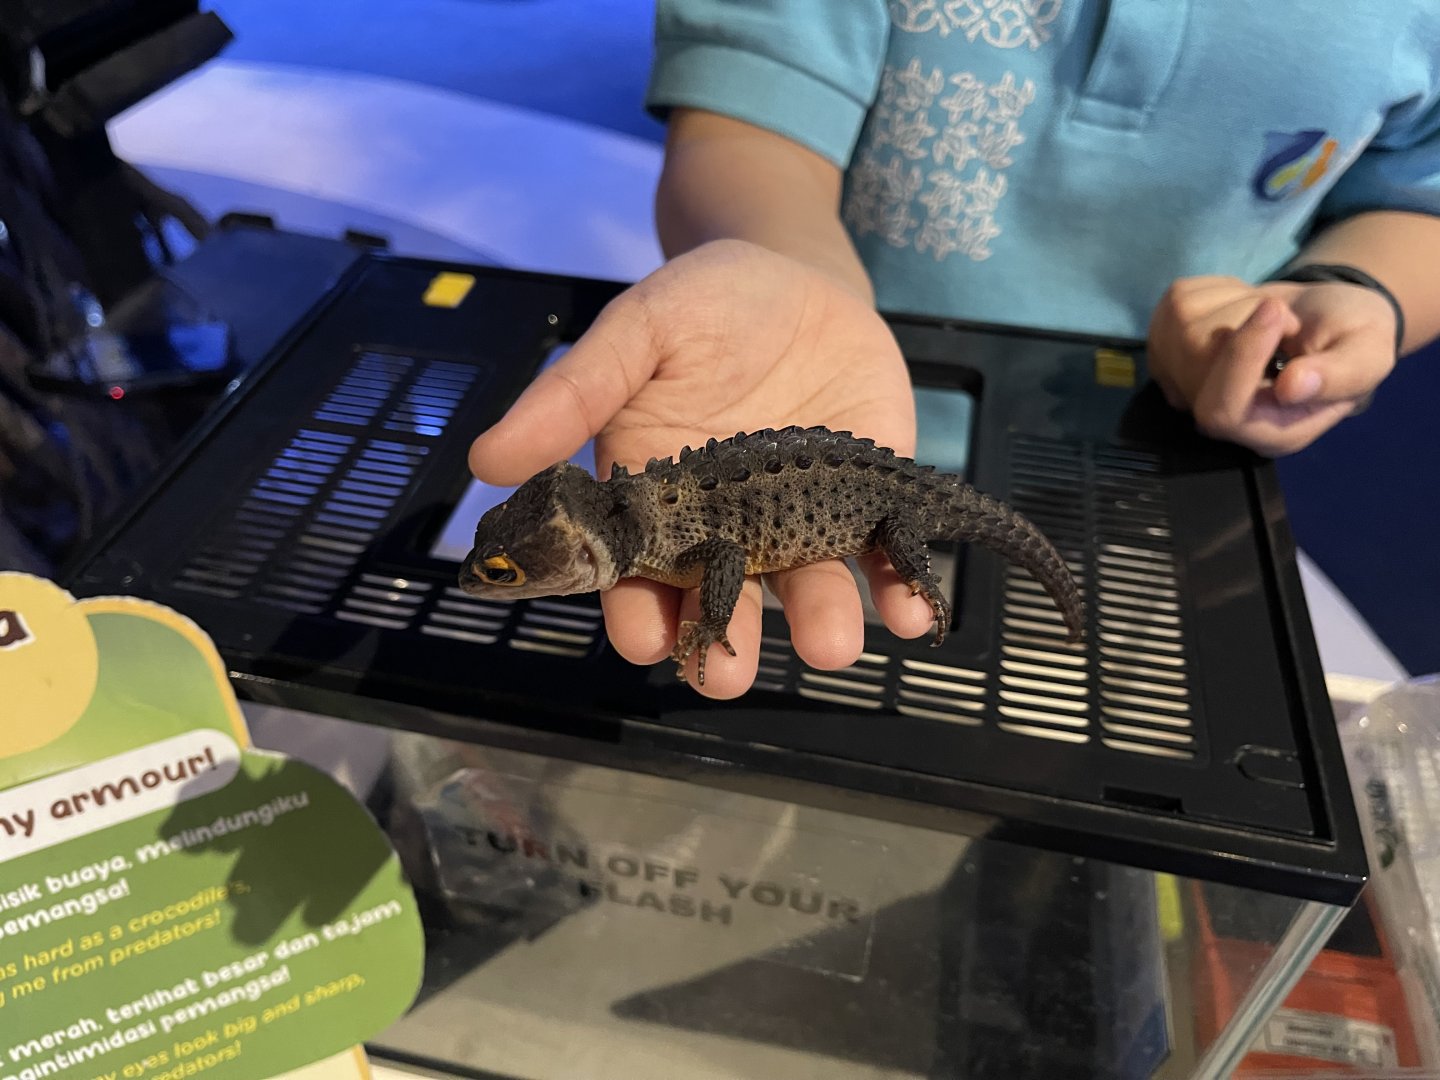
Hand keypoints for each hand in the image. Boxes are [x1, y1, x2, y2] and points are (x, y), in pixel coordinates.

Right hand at [468, 239, 929, 697]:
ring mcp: (802, 524)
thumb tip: (484, 461)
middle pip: (723, 605)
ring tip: (829, 645)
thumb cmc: (705, 305)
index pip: (639, 579)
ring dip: (818, 626)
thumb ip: (573, 395)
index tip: (643, 640)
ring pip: (806, 594)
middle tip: (728, 671)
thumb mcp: (636, 332)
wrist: (801, 275)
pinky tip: (917, 612)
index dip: (637, 613)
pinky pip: (883, 557)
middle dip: (726, 643)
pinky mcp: (868, 505)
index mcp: (660, 505)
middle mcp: (729, 530)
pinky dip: (903, 590)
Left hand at [1147, 275, 1396, 455]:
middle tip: (1284, 313)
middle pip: (1193, 364)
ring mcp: (1184, 384)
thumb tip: (1292, 387)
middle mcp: (1219, 419)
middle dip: (1242, 320)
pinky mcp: (1167, 347)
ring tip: (1267, 314)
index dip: (1241, 358)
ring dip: (1233, 302)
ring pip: (1181, 328)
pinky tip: (1243, 307)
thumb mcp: (1368, 353)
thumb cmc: (1349, 338)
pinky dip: (1215, 289)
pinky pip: (1175, 302)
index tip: (1276, 311)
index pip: (1222, 411)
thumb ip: (1341, 375)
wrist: (1324, 316)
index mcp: (1269, 433)